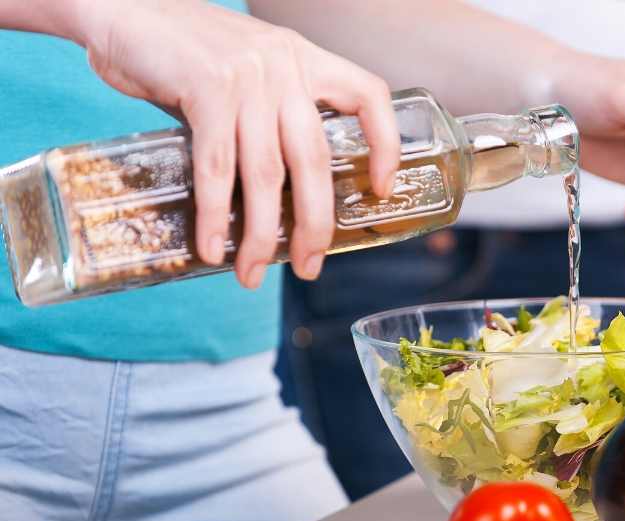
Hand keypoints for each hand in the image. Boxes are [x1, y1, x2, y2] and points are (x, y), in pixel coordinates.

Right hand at [70, 0, 399, 287]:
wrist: (121, 5)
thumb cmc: (182, 48)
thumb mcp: (246, 70)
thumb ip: (268, 116)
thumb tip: (276, 191)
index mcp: (304, 59)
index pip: (369, 95)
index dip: (386, 144)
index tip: (381, 191)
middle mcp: (284, 66)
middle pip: (315, 160)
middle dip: (315, 223)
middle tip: (309, 265)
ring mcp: (249, 77)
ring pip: (267, 174)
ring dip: (261, 233)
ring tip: (252, 273)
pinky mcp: (207, 89)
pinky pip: (218, 167)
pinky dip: (216, 214)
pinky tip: (214, 246)